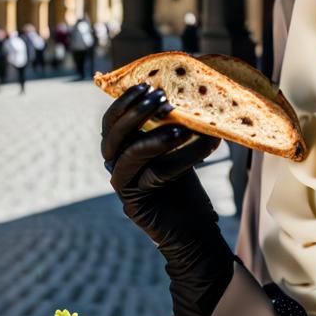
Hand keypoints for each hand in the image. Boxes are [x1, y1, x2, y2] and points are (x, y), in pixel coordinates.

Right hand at [101, 84, 235, 315]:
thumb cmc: (186, 187)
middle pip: (112, 136)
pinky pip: (156, 175)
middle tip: (162, 100)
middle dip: (135, 114)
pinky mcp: (137, 205)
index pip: (111, 122)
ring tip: (181, 127)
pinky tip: (205, 145)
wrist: (193, 231)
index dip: (124, 102)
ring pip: (128, 157)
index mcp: (121, 151)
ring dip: (154, 137)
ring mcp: (124, 188)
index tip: (148, 85)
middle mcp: (116, 167)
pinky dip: (181, 157)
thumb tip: (193, 89)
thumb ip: (172, 125)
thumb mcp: (178, 152)